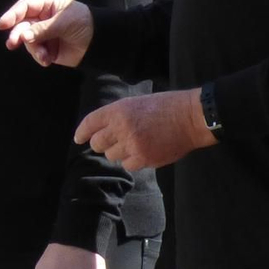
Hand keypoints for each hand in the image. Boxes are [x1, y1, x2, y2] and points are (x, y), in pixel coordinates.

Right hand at [0, 0, 92, 67]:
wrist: (99, 42)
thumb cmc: (84, 23)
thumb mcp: (63, 22)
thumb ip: (42, 29)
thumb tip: (23, 36)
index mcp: (47, 5)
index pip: (25, 7)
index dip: (12, 15)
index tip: (2, 24)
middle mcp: (43, 19)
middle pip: (22, 25)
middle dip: (17, 34)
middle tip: (12, 43)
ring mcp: (45, 35)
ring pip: (28, 41)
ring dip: (33, 49)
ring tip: (43, 55)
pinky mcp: (49, 49)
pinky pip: (37, 53)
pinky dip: (40, 57)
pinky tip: (47, 60)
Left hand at [73, 89, 216, 171]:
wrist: (190, 118)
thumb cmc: (166, 107)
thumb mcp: (137, 103)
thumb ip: (118, 115)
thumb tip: (103, 130)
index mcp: (118, 110)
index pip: (91, 122)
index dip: (82, 132)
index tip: (79, 139)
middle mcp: (121, 127)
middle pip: (97, 144)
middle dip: (103, 144)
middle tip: (114, 141)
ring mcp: (132, 145)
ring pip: (112, 156)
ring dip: (120, 152)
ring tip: (136, 143)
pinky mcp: (144, 159)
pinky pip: (128, 165)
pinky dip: (133, 161)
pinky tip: (144, 151)